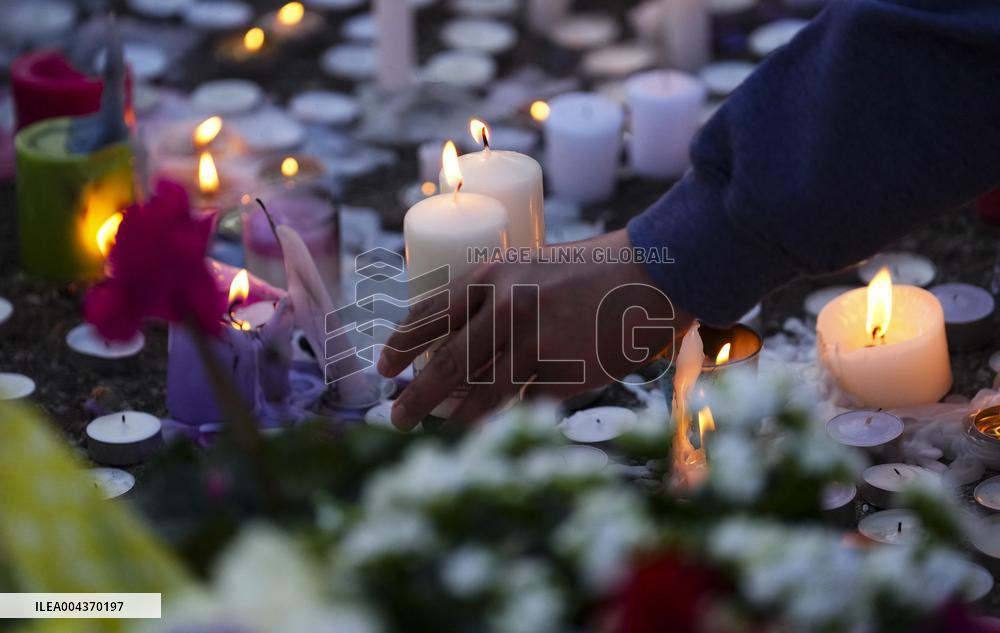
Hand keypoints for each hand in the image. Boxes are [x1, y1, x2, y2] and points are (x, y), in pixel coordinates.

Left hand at [377, 229, 690, 428]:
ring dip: (454, 417)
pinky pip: (528, 398)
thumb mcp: (530, 270)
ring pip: (481, 395)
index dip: (402, 344)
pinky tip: (518, 405)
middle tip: (395, 417)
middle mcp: (505, 309)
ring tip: (437, 428)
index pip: (430, 314)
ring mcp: (533, 344)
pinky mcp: (561, 374)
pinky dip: (521, 403)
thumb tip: (458, 347)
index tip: (385, 365)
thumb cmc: (591, 271)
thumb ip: (495, 302)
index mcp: (491, 276)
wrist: (651, 276)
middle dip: (415, 396)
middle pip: (447, 364)